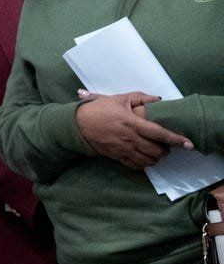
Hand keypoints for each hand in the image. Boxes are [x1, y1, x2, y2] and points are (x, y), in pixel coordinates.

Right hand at [74, 90, 190, 169]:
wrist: (77, 124)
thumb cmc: (98, 109)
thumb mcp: (119, 98)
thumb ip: (140, 97)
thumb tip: (158, 99)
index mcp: (131, 122)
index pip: (159, 133)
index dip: (175, 139)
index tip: (188, 144)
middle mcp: (129, 138)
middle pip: (156, 150)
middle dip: (166, 150)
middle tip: (167, 145)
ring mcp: (123, 149)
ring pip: (148, 160)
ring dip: (156, 158)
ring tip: (157, 152)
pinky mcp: (116, 156)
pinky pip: (135, 165)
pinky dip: (144, 164)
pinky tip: (145, 158)